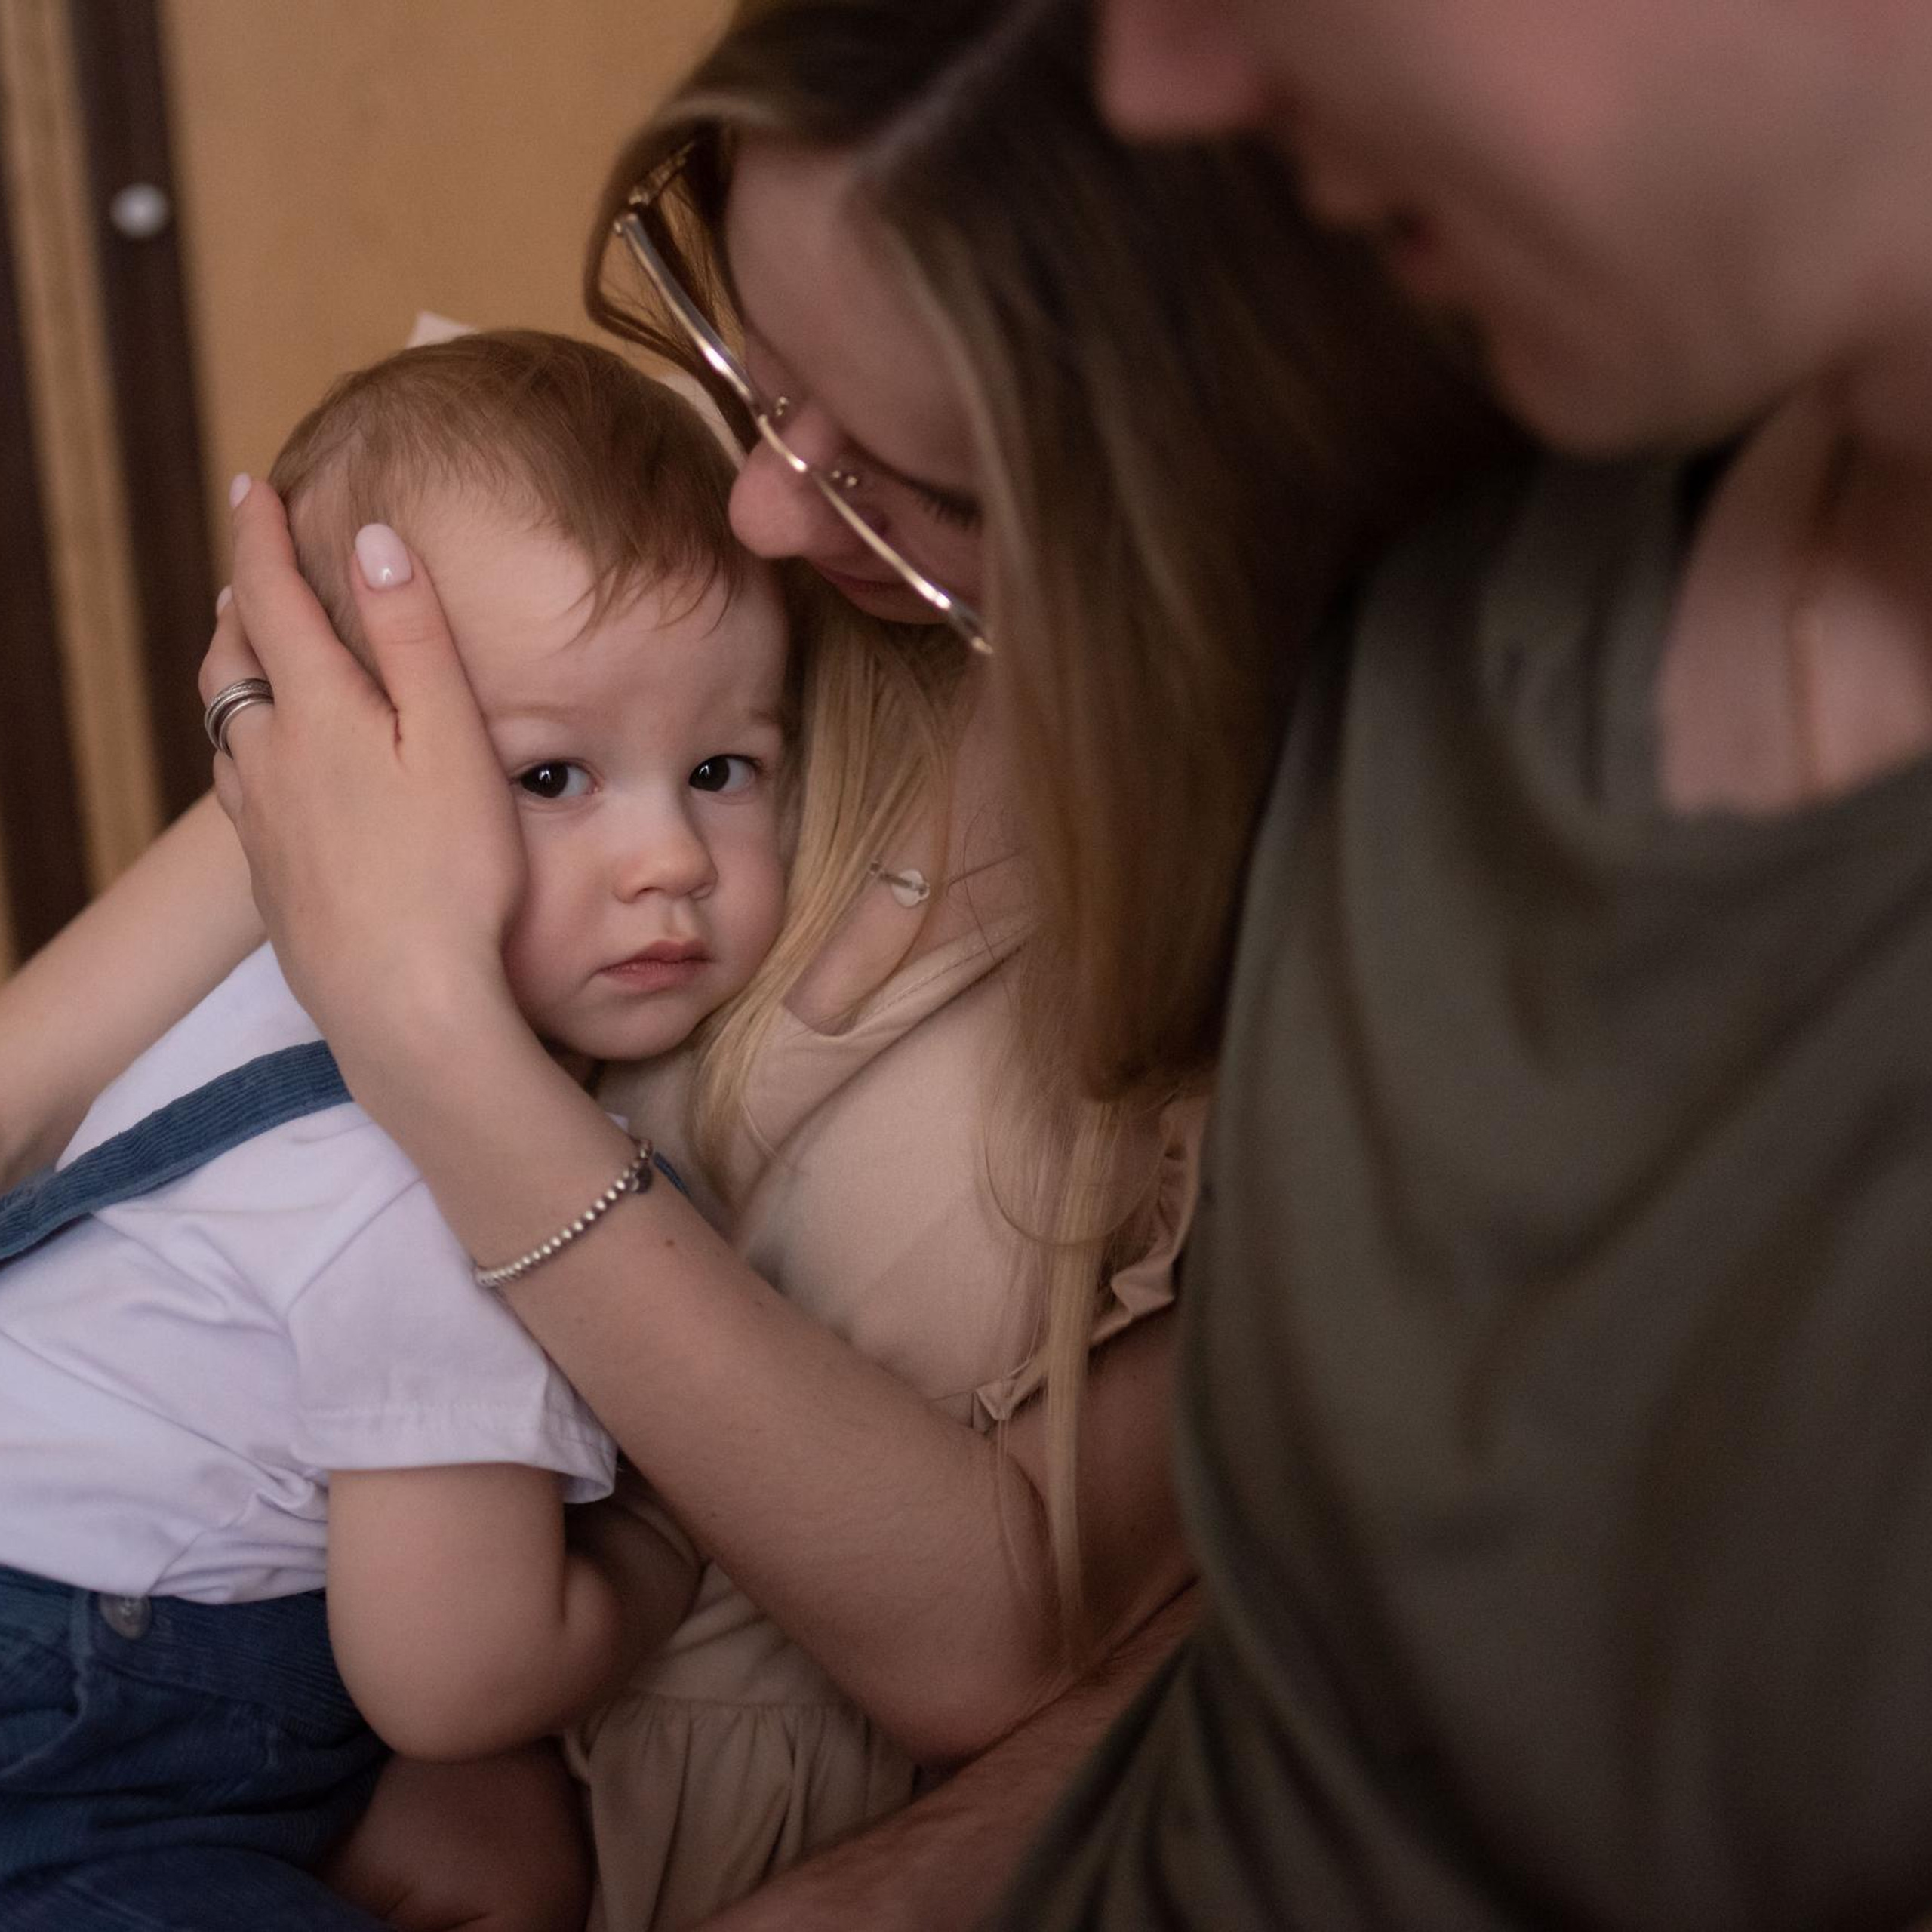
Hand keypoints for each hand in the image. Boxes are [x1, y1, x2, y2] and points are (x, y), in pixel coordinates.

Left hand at [198, 483, 525, 1077]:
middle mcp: (270, 761)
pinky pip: (238, 788)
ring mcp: (263, 825)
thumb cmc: (451, 874)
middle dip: (238, 602)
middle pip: (231, 660)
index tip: (254, 490)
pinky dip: (242, 745)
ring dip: (232, 672)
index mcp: (318, 715)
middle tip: (247, 567)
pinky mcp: (273, 880)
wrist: (407, 1003)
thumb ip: (415, 639)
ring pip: (225, 727)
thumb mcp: (454, 743)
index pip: (271, 600)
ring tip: (246, 650)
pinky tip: (267, 767)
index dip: (259, 538)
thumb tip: (374, 541)